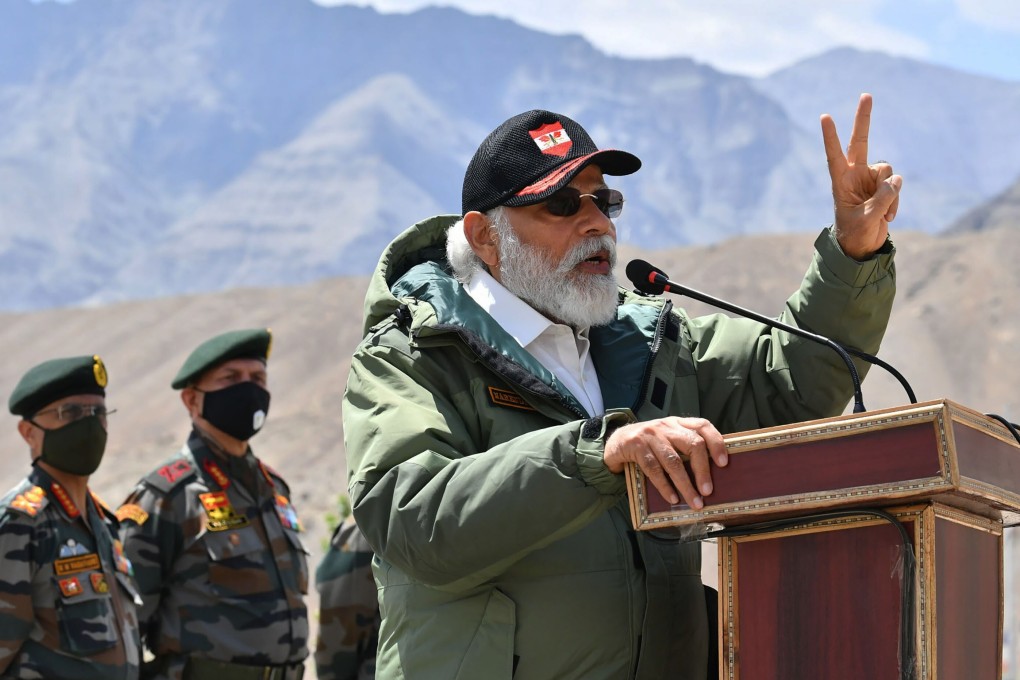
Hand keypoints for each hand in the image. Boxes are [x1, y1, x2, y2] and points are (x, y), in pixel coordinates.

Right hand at [604, 417, 727, 508]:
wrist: (616, 442)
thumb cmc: (648, 445)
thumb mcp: (667, 440)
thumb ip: (684, 447)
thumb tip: (709, 474)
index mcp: (678, 423)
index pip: (703, 426)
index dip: (716, 443)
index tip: (724, 463)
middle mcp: (666, 426)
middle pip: (692, 444)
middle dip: (702, 470)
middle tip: (708, 491)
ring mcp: (650, 435)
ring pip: (674, 461)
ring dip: (686, 484)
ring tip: (694, 501)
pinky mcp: (636, 447)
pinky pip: (654, 469)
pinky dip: (665, 486)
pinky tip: (673, 498)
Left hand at [821, 93, 902, 260]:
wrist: (862, 246)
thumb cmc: (855, 234)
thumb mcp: (867, 219)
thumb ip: (882, 198)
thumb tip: (896, 178)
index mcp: (840, 181)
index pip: (834, 155)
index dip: (831, 137)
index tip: (825, 116)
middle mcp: (855, 175)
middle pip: (861, 141)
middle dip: (864, 119)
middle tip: (866, 94)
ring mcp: (870, 179)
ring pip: (887, 171)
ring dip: (890, 193)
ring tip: (882, 213)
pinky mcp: (884, 186)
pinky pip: (896, 185)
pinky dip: (895, 201)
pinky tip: (888, 216)